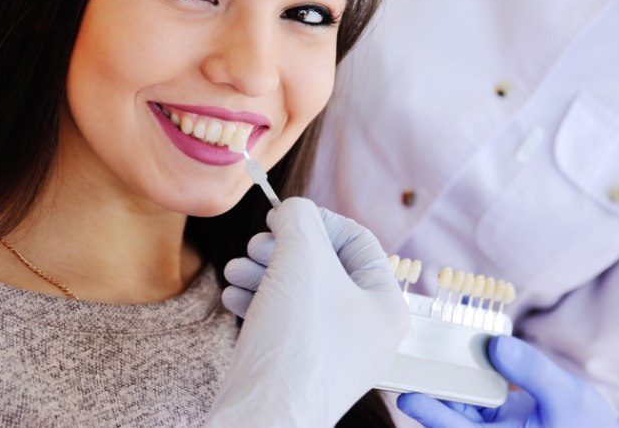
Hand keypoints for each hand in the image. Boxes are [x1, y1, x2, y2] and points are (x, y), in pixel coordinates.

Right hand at [206, 197, 409, 427]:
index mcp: (385, 305)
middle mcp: (366, 331)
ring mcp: (332, 353)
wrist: (263, 417)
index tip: (283, 219)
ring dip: (262, 272)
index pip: (357, 240)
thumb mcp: (302, 256)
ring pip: (297, 292)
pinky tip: (233, 297)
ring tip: (235, 271)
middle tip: (256, 247)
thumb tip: (291, 211)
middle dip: (282, 249)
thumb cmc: (296, 339)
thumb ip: (299, 217)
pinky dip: (257, 302)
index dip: (318, 220)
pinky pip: (283, 321)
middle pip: (323, 265)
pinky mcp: (300, 368)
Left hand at [397, 335, 618, 427]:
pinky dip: (464, 367)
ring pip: (457, 398)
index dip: (431, 416)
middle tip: (403, 361)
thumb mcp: (566, 397)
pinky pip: (472, 388)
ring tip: (420, 344)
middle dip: (428, 388)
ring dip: (444, 373)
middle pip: (449, 412)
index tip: (408, 398)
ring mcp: (490, 423)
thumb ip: (532, 372)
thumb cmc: (588, 425)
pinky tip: (453, 337)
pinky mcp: (493, 410)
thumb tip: (495, 344)